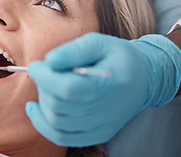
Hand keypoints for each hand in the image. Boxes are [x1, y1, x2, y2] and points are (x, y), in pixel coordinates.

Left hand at [26, 32, 180, 146]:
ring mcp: (102, 126)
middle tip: (44, 72)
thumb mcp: (99, 42)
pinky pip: (63, 137)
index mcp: (109, 84)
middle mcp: (107, 110)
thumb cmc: (118, 56)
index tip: (37, 65)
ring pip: (57, 123)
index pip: (68, 88)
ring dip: (43, 103)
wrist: (143, 77)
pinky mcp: (97, 134)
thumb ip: (74, 50)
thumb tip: (49, 60)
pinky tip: (36, 109)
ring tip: (47, 86)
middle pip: (59, 106)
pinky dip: (44, 124)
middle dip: (43, 86)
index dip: (45, 77)